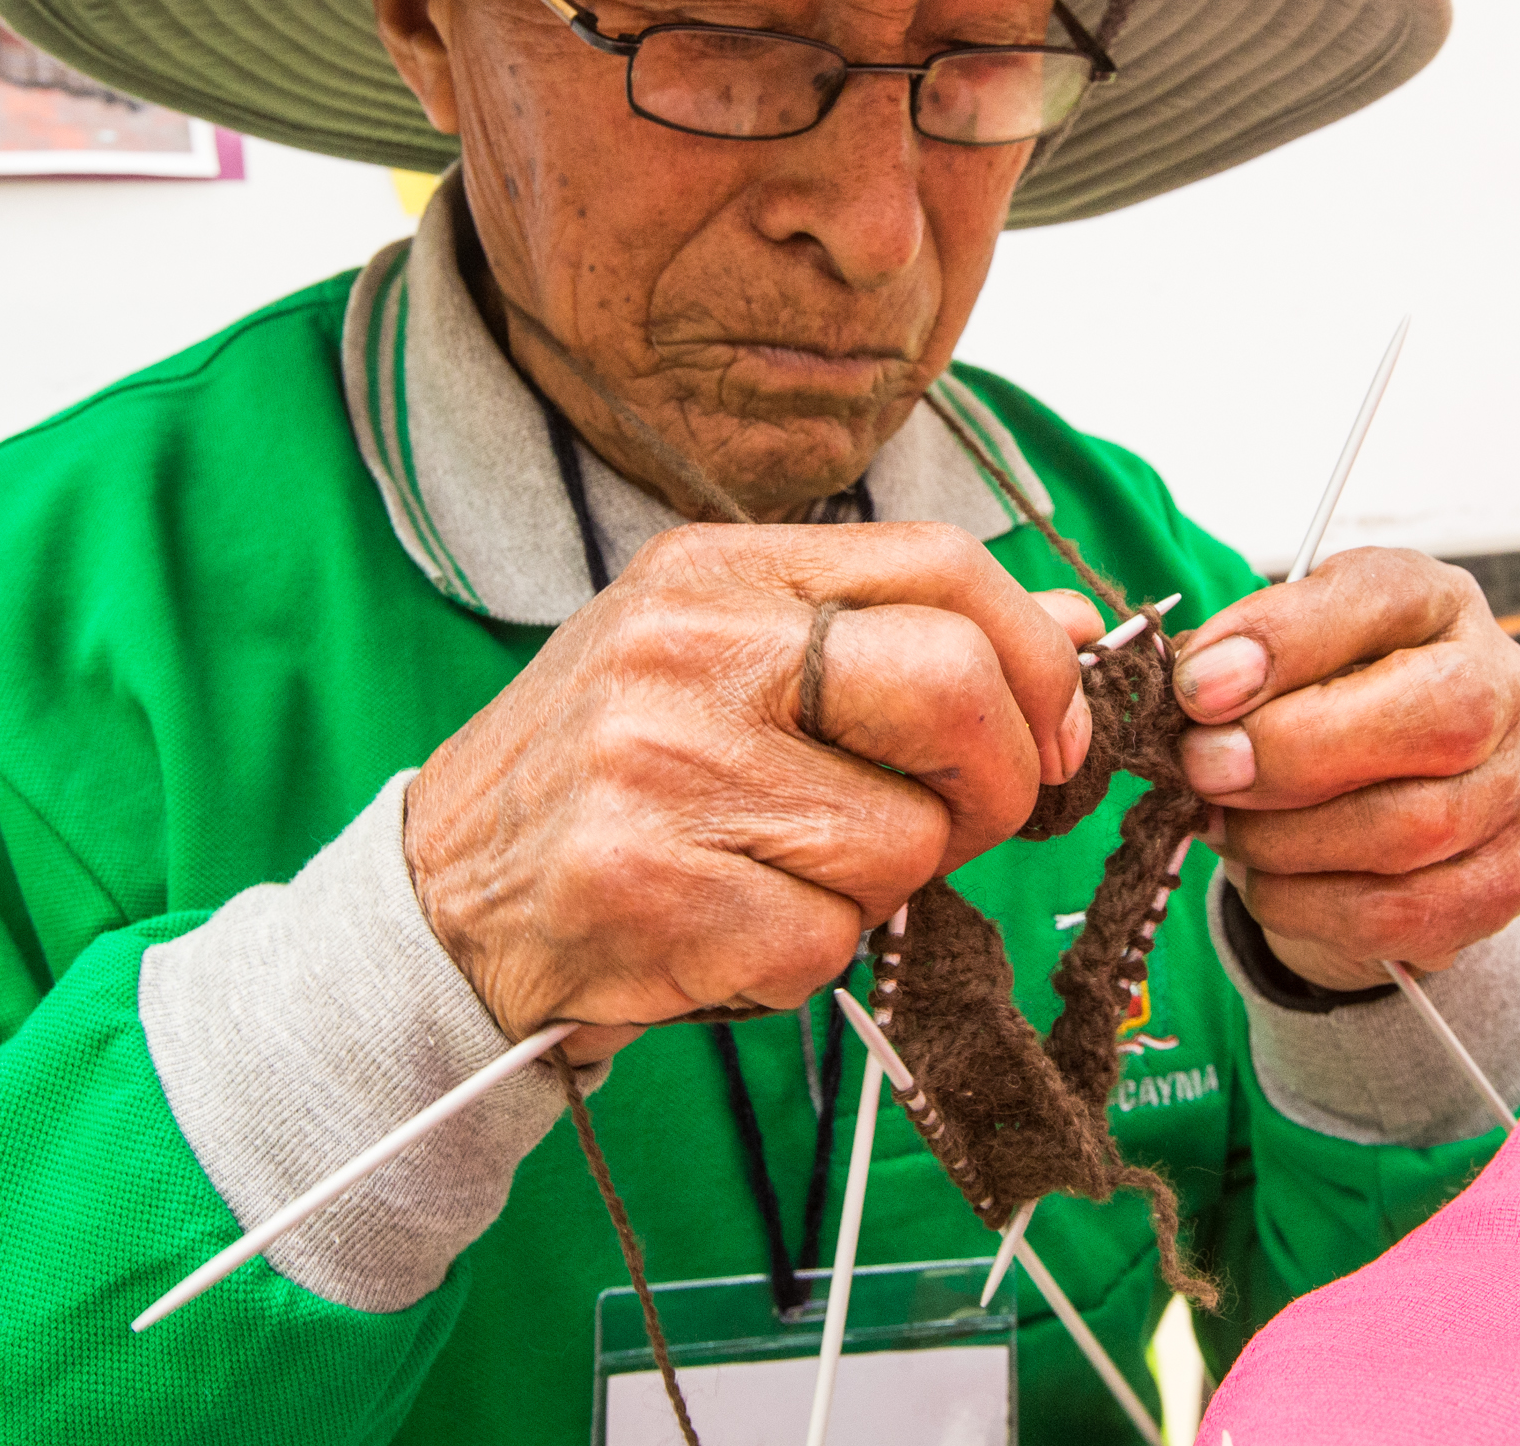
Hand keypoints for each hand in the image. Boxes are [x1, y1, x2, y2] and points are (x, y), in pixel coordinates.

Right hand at [404, 522, 1092, 1062]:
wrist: (444, 896)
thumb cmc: (616, 773)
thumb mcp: (742, 660)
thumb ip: (902, 635)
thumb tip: (1075, 632)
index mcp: (720, 569)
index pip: (946, 565)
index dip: (1037, 659)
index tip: (1053, 733)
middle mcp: (688, 648)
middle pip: (954, 687)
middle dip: (999, 781)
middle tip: (955, 822)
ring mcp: (662, 767)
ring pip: (905, 842)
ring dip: (882, 888)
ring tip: (787, 869)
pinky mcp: (650, 889)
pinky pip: (829, 941)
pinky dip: (807, 955)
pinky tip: (732, 923)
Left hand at [1171, 548, 1519, 990]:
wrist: (1373, 807)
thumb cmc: (1317, 710)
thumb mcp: (1277, 660)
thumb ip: (1237, 664)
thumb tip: (1198, 692)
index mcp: (1437, 603)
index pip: (1383, 595)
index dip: (1285, 640)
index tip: (1198, 686)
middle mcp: (1501, 686)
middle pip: (1439, 716)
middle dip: (1296, 751)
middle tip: (1204, 768)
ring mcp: (1518, 787)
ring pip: (1414, 827)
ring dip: (1288, 838)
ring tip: (1225, 828)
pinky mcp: (1508, 878)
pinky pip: (1403, 912)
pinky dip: (1309, 905)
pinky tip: (1268, 882)